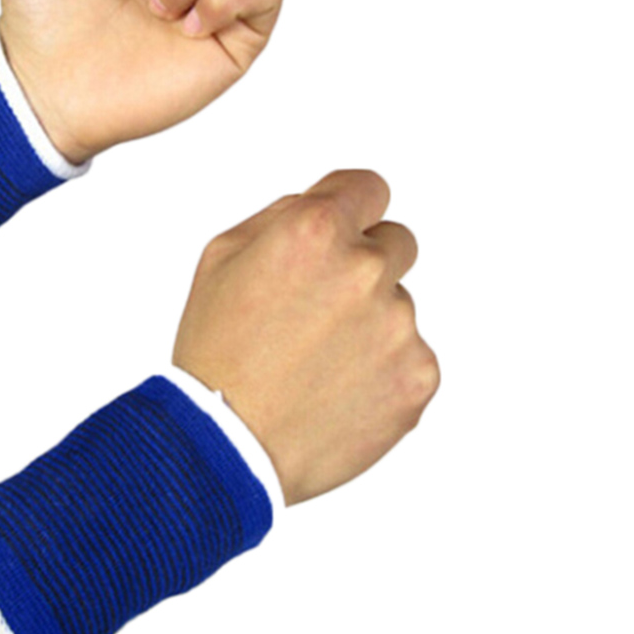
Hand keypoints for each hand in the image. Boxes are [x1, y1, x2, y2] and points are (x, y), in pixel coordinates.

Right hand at [173, 170, 439, 505]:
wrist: (225, 446)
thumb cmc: (215, 350)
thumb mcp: (222, 256)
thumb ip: (283, 214)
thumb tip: (329, 205)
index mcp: (315, 230)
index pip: (370, 188)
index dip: (351, 209)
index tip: (342, 230)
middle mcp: (366, 270)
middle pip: (395, 243)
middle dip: (362, 265)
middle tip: (317, 309)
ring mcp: (399, 326)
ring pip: (398, 306)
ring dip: (369, 323)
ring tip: (316, 362)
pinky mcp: (418, 377)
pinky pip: (411, 356)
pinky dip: (382, 370)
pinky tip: (335, 390)